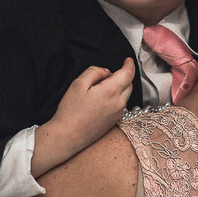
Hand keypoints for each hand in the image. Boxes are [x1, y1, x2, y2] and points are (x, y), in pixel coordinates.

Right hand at [33, 59, 135, 177]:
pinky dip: (116, 98)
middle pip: (129, 84)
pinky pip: (120, 105)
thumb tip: (106, 72)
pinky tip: (100, 101)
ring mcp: (118, 114)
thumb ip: (94, 72)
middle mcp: (118, 103)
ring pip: (126, 95)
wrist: (68, 136)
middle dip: (123, 76)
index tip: (128, 60)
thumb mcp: (78, 84)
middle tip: (105, 76)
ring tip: (100, 90)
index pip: (128, 74)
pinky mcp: (115, 122)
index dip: (129, 64)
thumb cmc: (70, 111)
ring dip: (119, 88)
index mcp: (111, 91)